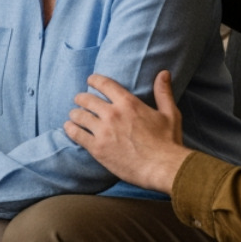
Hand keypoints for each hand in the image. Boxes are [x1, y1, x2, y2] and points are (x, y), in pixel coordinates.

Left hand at [64, 71, 189, 193]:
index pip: (104, 83)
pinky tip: (70, 128)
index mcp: (128, 103)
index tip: (90, 80)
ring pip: (77, 115)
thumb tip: (163, 73)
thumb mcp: (170, 114)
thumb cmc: (169, 142)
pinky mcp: (97, 148)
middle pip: (85, 99)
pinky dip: (70, 129)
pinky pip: (75, 134)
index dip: (94, 80)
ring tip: (75, 116)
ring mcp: (103, 131)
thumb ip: (163, 92)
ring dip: (74, 114)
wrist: (163, 168)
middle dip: (81, 99)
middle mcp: (113, 114)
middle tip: (80, 102)